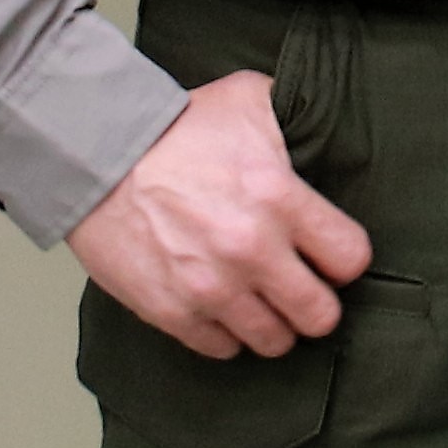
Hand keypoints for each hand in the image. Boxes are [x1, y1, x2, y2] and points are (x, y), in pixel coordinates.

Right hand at [73, 71, 368, 355]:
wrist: (97, 156)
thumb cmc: (173, 127)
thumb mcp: (247, 99)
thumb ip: (294, 117)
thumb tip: (322, 125)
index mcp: (280, 199)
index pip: (351, 260)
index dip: (344, 260)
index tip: (329, 256)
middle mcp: (252, 251)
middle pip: (320, 317)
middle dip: (316, 305)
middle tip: (301, 290)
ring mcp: (211, 287)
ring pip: (273, 342)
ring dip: (272, 325)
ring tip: (261, 303)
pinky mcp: (172, 311)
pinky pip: (222, 349)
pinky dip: (225, 334)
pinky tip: (221, 309)